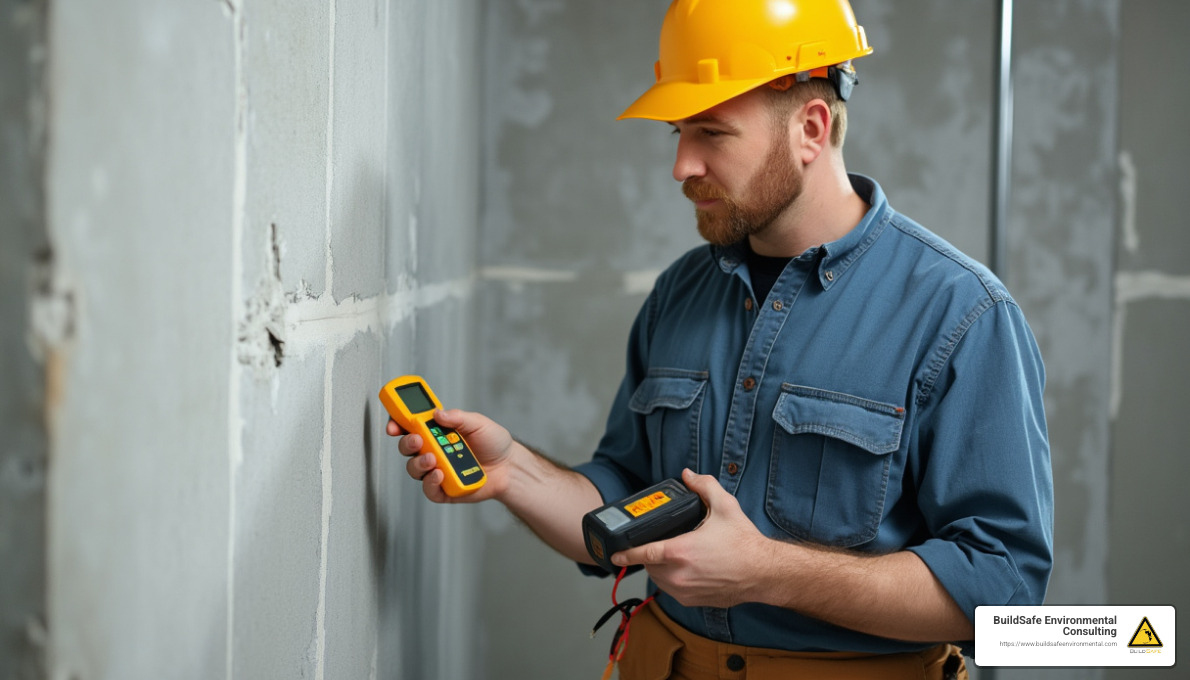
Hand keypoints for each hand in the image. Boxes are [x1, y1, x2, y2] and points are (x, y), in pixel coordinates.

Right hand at [386, 408, 513, 503]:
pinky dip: (430, 482)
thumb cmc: (493, 443)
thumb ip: (458, 417)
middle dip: (407, 443)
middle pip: (407, 447)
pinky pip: (429, 490)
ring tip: (433, 459)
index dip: (398, 423)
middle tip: (417, 440)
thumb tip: (437, 413)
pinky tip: (440, 474)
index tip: (394, 424)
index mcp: (437, 431)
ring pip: (414, 469)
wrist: (509, 467)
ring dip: (419, 463)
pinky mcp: (444, 489)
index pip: (410, 426)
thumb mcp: (478, 423)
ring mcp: (436, 470)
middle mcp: (433, 450)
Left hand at [611, 468, 771, 607]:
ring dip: (659, 569)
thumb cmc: (744, 543)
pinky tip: (683, 569)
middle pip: (650, 566)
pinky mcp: (692, 601)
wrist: (763, 572)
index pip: (643, 554)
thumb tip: (688, 475)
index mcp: (680, 551)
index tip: (614, 553)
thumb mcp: (725, 506)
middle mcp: (679, 574)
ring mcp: (685, 591)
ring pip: (659, 580)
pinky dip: (672, 581)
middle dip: (650, 555)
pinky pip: (672, 591)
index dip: (626, 553)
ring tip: (670, 556)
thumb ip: (704, 486)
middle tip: (658, 544)